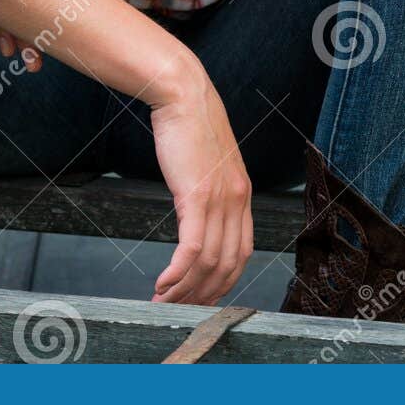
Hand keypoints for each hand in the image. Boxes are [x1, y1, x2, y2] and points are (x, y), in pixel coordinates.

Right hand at [149, 59, 253, 306]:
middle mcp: (237, 200)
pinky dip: (177, 273)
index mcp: (242, 194)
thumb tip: (196, 212)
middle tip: (182, 309)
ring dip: (186, 289)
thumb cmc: (190, 124)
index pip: (243, 252)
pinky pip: (191, 248)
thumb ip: (209, 189)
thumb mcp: (208, 162)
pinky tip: (162, 284)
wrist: (183, 94)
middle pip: (228, 265)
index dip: (225, 281)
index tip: (204, 296)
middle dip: (205, 294)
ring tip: (163, 301)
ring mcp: (220, 199)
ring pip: (209, 262)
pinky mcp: (197, 195)